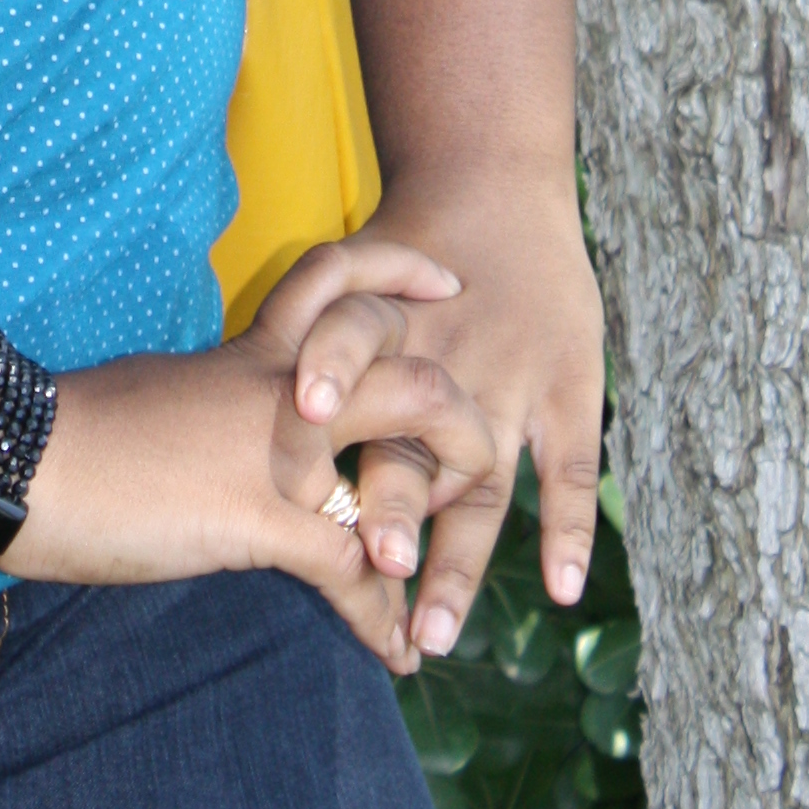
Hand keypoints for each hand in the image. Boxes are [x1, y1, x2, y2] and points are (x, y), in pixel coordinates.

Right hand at [0, 239, 500, 673]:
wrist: (19, 456)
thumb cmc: (71, 429)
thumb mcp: (158, 392)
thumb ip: (211, 400)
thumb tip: (219, 418)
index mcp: (251, 354)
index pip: (338, 281)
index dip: (400, 275)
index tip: (443, 285)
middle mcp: (280, 391)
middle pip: (407, 370)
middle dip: (459, 422)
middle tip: (469, 469)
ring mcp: (275, 453)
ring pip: (401, 455)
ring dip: (439, 520)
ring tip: (439, 576)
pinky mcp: (258, 521)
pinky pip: (351, 570)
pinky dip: (382, 619)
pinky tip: (397, 654)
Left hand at [280, 172, 603, 658]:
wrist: (491, 172)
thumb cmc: (411, 239)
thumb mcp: (349, 283)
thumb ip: (298, 355)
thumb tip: (237, 445)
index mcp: (378, 333)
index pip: (338, 394)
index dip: (315, 444)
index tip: (290, 516)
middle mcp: (442, 363)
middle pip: (407, 450)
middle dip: (387, 519)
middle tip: (366, 583)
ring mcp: (511, 376)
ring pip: (481, 480)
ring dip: (457, 562)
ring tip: (432, 636)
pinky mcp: (571, 383)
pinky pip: (572, 464)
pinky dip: (567, 527)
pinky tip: (561, 589)